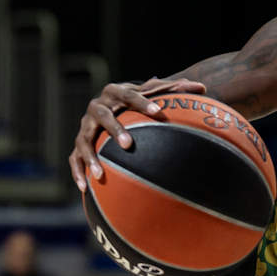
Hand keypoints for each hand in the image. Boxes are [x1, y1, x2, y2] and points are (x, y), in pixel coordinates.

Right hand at [68, 76, 205, 191]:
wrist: (110, 104)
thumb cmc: (138, 101)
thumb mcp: (153, 93)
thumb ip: (174, 89)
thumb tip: (203, 87)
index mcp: (115, 92)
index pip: (129, 95)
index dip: (143, 102)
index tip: (158, 112)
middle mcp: (97, 107)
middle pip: (103, 117)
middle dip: (115, 130)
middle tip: (129, 145)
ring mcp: (85, 126)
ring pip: (84, 141)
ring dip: (90, 157)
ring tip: (100, 174)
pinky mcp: (78, 143)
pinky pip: (73, 159)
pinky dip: (77, 172)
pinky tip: (85, 188)